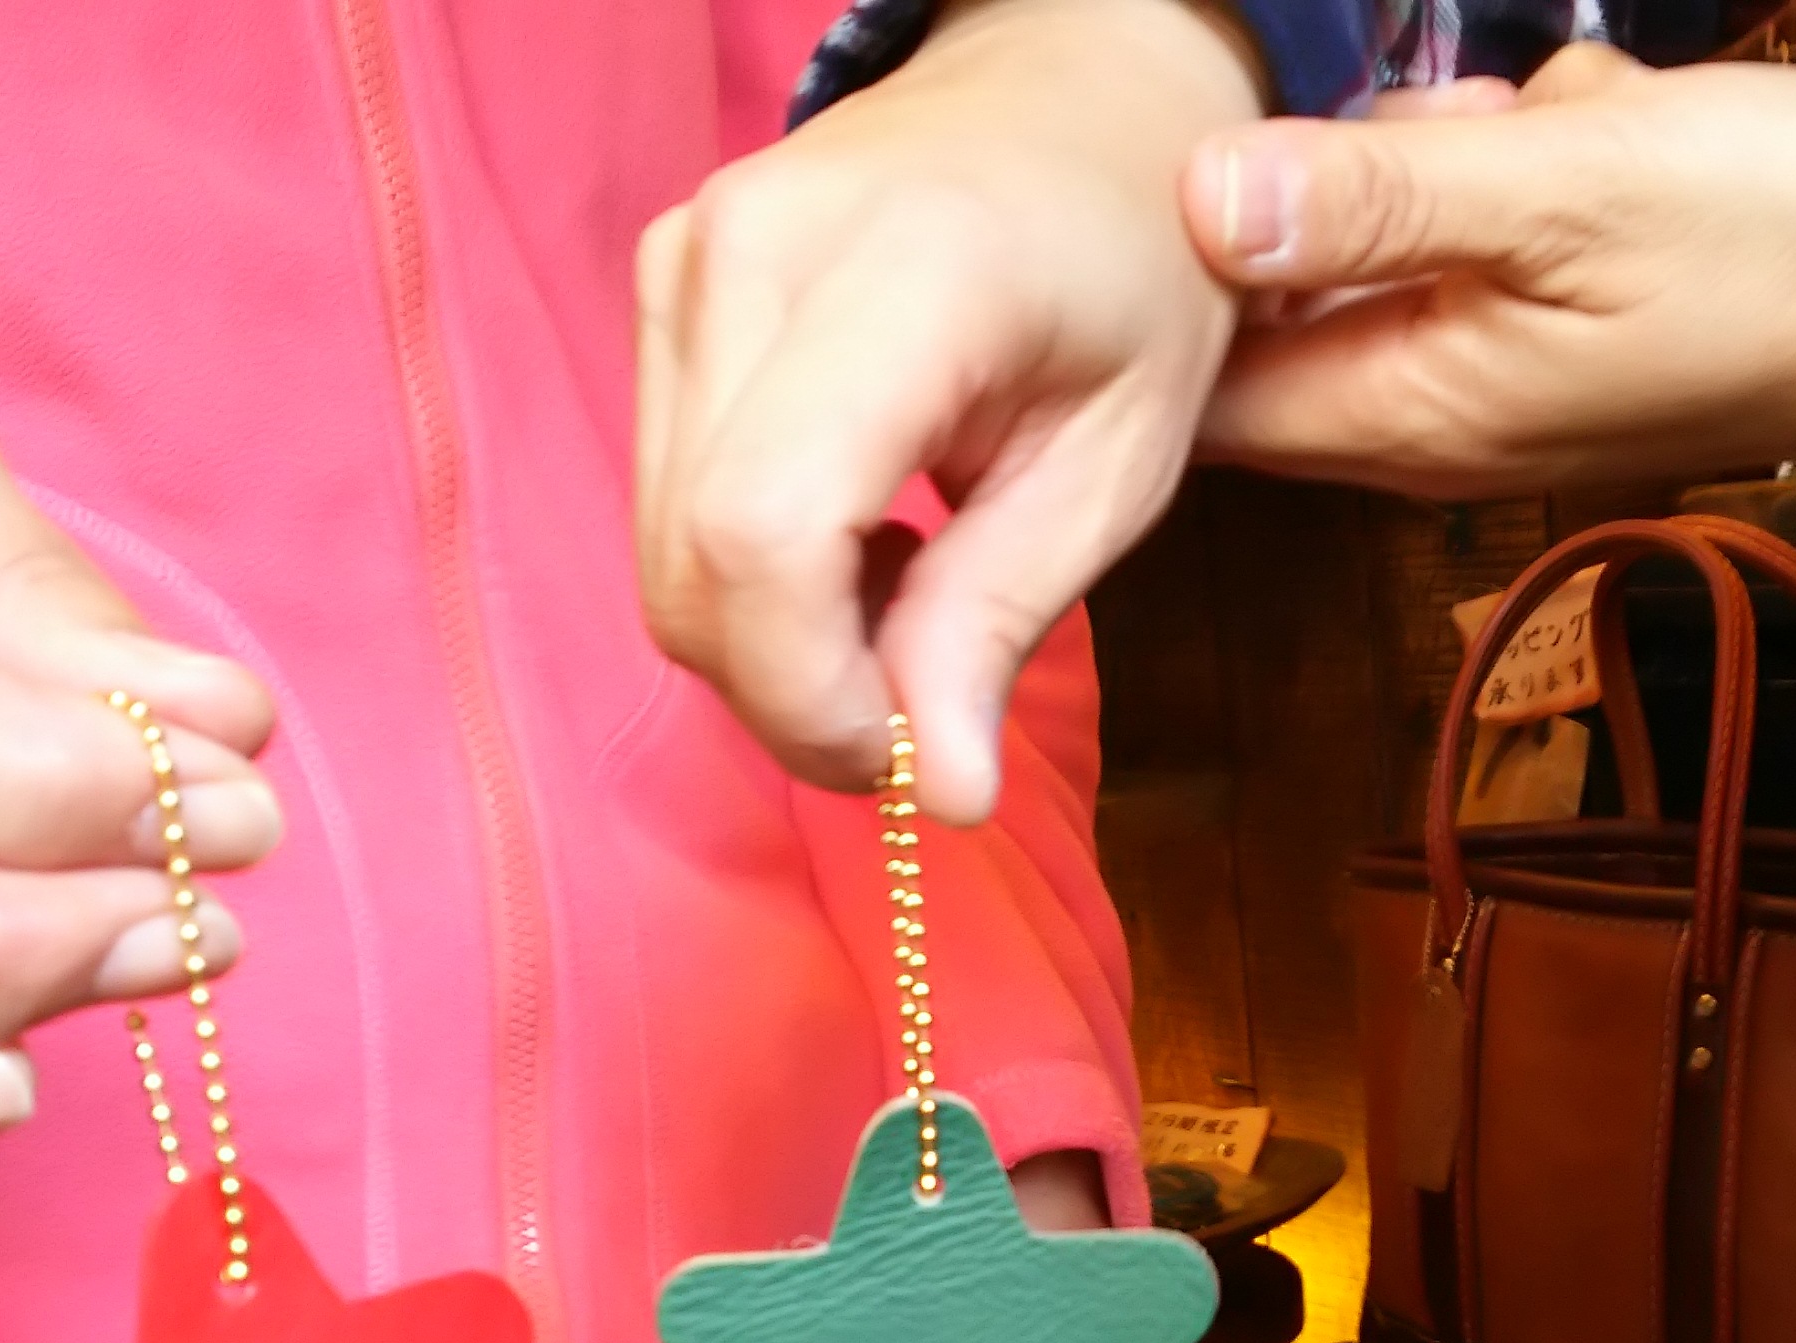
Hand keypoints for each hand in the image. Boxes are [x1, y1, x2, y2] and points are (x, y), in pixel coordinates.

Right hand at [635, 0, 1259, 824]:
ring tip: (905, 594)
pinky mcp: (659, 282)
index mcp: (906, 275)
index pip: (764, 531)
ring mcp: (685, 257)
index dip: (808, 688)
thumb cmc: (1135, 269)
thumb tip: (938, 797)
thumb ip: (1003, 618)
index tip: (905, 750)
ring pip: (663, 545)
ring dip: (771, 634)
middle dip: (792, 688)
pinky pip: (663, 494)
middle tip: (919, 702)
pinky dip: (749, 568)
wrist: (1079, 92)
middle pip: (692, 562)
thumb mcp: (1120, 459)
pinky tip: (855, 535)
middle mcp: (755, 252)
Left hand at [1187, 47, 1795, 495]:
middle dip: (1321, 186)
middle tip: (1429, 118)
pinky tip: (1592, 124)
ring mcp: (1507, 370)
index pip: (1203, 388)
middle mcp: (1438, 414)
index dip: (1164, 284)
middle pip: (1284, 304)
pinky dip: (1520, 156)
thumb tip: (1199, 203)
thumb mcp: (1573, 188)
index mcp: (1411, 407)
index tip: (1183, 163)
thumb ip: (1380, 200)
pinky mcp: (1569, 318)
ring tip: (1538, 121)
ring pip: (1388, 241)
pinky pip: (1483, 224)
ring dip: (1436, 155)